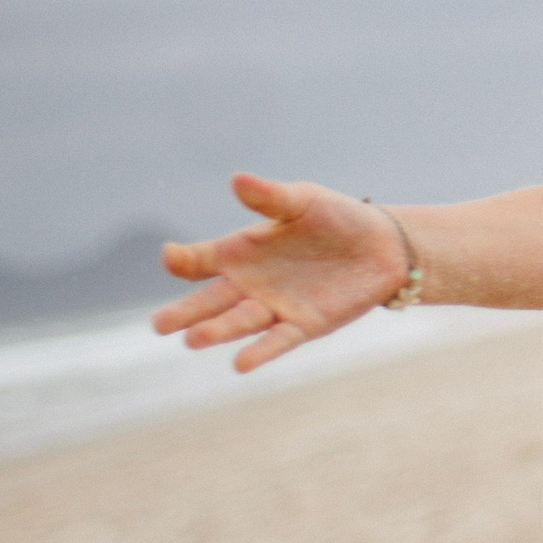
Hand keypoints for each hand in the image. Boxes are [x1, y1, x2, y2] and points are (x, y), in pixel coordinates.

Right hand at [153, 174, 409, 371]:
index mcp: (241, 251)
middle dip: (186, 313)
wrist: (384, 246)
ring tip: (193, 341)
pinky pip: (279, 340)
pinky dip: (261, 351)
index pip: (201, 260)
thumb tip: (238, 180)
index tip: (172, 257)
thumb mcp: (303, 200)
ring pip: (239, 322)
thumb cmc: (337, 218)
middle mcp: (251, 284)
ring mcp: (275, 307)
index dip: (183, 260)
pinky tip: (241, 363)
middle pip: (210, 300)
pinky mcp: (305, 325)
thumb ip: (270, 197)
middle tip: (159, 325)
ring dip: (217, 331)